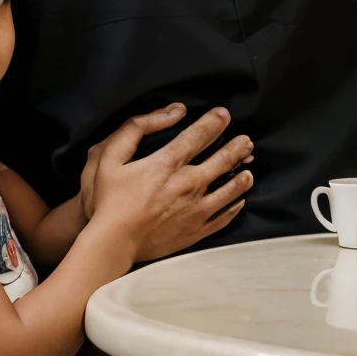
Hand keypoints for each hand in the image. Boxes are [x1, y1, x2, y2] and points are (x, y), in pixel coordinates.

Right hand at [87, 103, 253, 260]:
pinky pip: (224, 216)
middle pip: (222, 160)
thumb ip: (136, 128)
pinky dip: (235, 205)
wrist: (113, 243)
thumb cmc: (108, 199)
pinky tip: (239, 200)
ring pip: (230, 189)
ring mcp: (195, 210)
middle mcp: (187, 185)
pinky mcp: (196, 230)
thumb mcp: (108, 156)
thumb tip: (171, 113)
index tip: (225, 114)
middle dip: (237, 147)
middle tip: (246, 140)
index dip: (214, 122)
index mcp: (167, 164)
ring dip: (242, 176)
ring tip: (249, 167)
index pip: (198, 136)